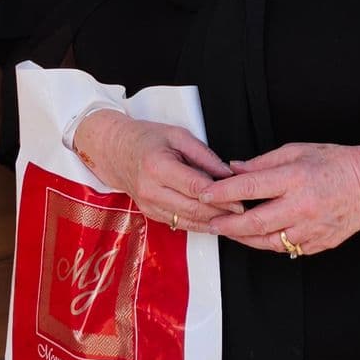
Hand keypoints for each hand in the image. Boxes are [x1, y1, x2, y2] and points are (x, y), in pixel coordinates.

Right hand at [74, 111, 232, 230]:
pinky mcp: (151, 214)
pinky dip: (199, 225)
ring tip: (233, 220)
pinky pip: (179, 224)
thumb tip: (227, 173)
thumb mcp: (177, 135)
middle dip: (221, 213)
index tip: (240, 200)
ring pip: (188, 221)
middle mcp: (151, 189)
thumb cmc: (146, 139)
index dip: (221, 197)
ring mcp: (149, 205)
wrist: (116, 151)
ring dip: (212, 222)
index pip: (195, 188)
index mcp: (157, 166)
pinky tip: (214, 222)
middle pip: (193, 209)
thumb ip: (204, 155)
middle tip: (243, 212)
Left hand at [197, 140, 359, 255]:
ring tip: (227, 231)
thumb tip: (235, 169)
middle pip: (255, 222)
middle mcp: (301, 206)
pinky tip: (255, 237)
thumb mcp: (297, 151)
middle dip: (227, 224)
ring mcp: (310, 229)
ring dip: (243, 238)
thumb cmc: (334, 163)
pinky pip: (285, 248)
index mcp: (294, 178)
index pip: (250, 187)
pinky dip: (267, 243)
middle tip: (210, 222)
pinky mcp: (316, 243)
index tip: (204, 193)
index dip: (223, 192)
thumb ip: (263, 163)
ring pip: (267, 241)